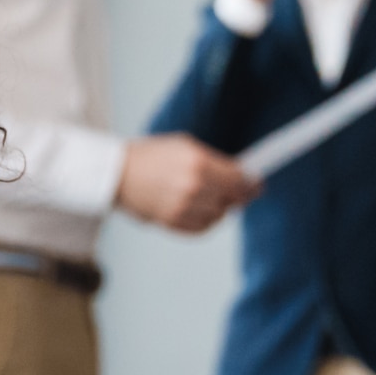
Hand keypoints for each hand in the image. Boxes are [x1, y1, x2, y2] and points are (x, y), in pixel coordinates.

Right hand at [117, 134, 259, 233]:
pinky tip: (200, 209)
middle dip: (239, 195)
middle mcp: (193, 187)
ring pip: (219, 216)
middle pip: (232, 199)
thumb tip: (239, 175)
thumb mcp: (186, 146)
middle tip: (241, 192)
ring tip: (211, 197)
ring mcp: (183, 208)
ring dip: (221, 208)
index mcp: (198, 163)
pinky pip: (202, 228)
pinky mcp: (173, 223)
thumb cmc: (150, 156)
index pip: (238, 179)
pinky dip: (206, 220)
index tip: (258, 185)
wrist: (118, 173)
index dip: (252, 183)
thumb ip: (214, 161)